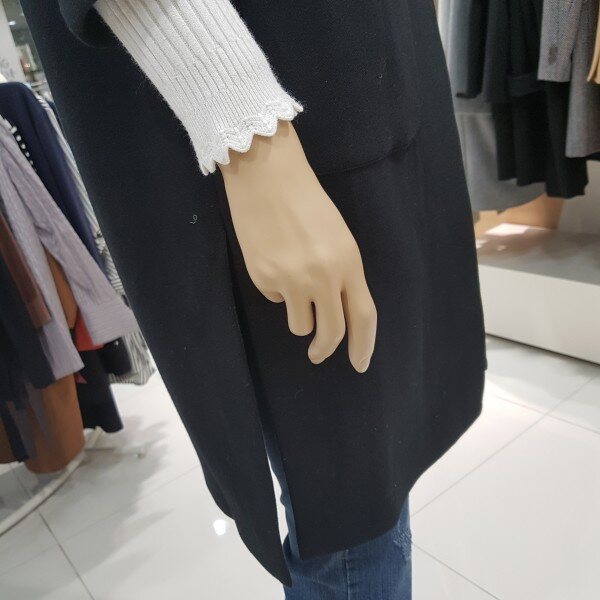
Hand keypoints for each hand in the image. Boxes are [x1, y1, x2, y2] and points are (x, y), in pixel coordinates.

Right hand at [219, 122, 375, 371]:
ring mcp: (291, 280)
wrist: (267, 177)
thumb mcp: (338, 238)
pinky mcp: (263, 279)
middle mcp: (323, 277)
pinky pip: (273, 300)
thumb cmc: (307, 202)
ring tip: (290, 281)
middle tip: (319, 355)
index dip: (364, 346)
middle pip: (331, 332)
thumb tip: (330, 308)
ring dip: (297, 315)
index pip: (363, 316)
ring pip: (299, 325)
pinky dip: (275, 289)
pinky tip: (272, 259)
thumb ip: (341, 274)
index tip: (359, 365)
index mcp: (349, 263)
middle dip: (325, 349)